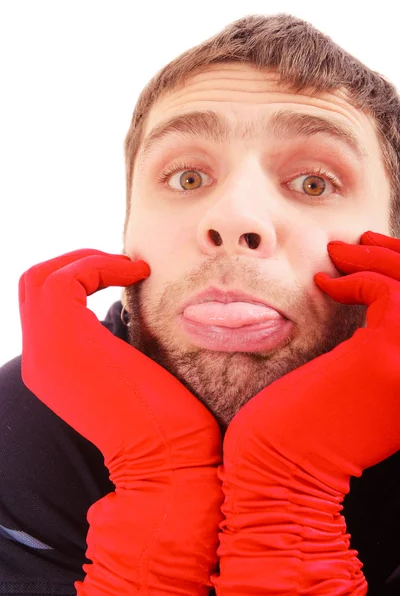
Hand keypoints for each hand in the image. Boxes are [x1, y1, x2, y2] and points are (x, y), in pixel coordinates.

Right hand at [19, 249, 222, 594]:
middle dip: (75, 261)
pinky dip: (99, 267)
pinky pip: (65, 282)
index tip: (124, 273)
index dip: (79, 278)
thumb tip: (131, 305)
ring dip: (88, 260)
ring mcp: (47, 352)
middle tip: (117, 262)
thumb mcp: (130, 373)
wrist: (169, 462)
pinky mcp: (65, 343)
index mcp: (54, 367)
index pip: (45, 305)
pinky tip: (137, 273)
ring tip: (129, 266)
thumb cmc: (164, 423)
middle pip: (33, 285)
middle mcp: (40, 359)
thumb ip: (115, 343)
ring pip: (42, 279)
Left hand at [213, 232, 399, 594]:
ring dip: (379, 259)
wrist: (284, 475)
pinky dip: (358, 279)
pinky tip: (325, 284)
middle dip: (398, 258)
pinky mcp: (385, 359)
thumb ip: (382, 354)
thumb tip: (381, 304)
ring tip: (341, 250)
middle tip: (361, 244)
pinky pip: (387, 294)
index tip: (371, 259)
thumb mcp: (361, 390)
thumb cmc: (310, 432)